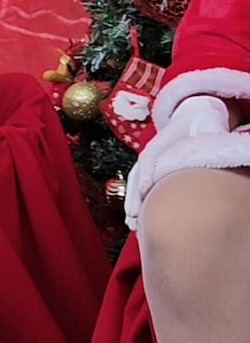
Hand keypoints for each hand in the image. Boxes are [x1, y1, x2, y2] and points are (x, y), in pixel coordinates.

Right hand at [126, 95, 233, 228]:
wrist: (192, 117)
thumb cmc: (199, 122)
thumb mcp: (204, 121)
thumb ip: (205, 129)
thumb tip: (210, 133)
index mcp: (160, 142)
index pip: (150, 159)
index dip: (146, 173)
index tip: (145, 189)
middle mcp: (149, 155)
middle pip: (136, 177)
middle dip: (134, 197)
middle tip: (133, 216)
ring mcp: (147, 166)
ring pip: (134, 186)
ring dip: (132, 205)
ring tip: (131, 225)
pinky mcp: (150, 174)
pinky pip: (138, 191)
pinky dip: (136, 206)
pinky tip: (135, 223)